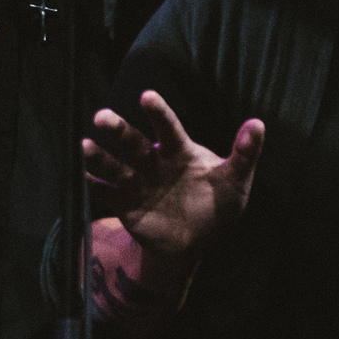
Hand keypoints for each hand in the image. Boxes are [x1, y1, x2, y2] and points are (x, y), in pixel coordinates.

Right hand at [83, 90, 264, 261]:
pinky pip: (105, 195)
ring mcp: (136, 182)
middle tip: (102, 117)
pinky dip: (91, 188)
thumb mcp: (235, 182)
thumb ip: (245, 154)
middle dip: (118, 130)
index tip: (147, 97)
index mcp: (179, 151)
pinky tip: (80, 180)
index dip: (158, 112)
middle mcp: (153, 162)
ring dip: (99, 158)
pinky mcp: (124, 204)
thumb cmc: (217, 205)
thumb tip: (258, 124)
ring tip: (84, 147)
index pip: (168, 128)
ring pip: (115, 166)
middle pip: (134, 143)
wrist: (194, 242)